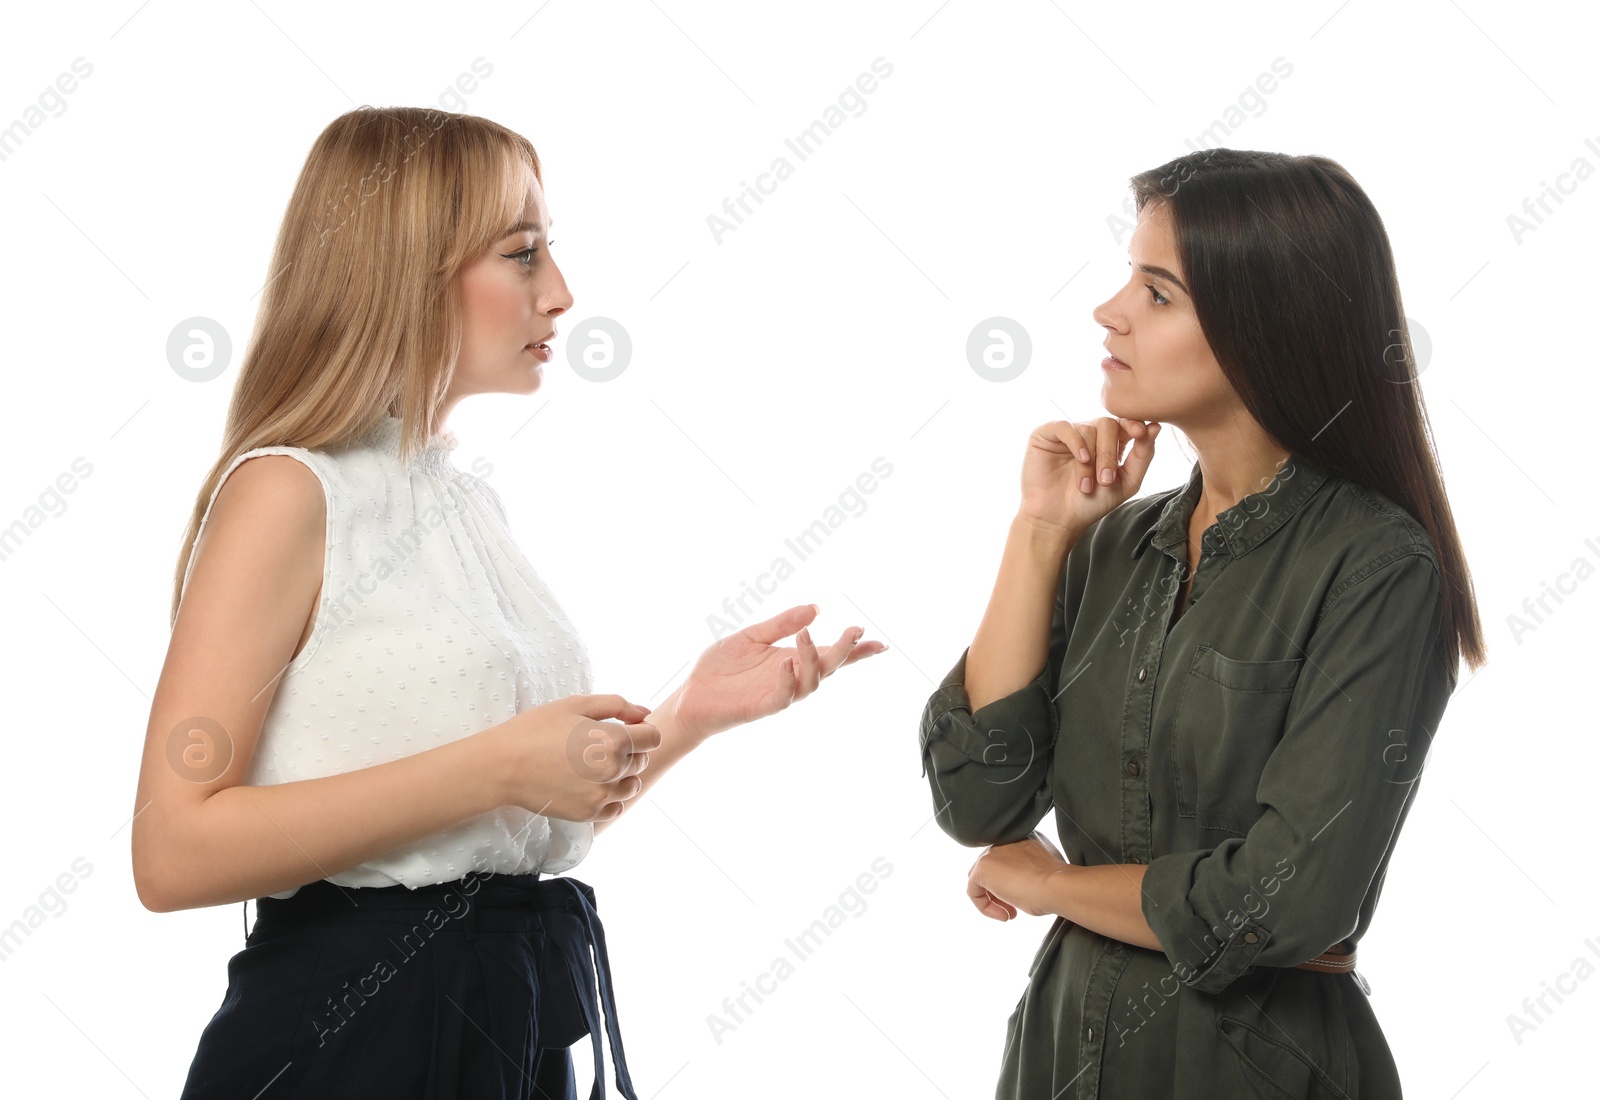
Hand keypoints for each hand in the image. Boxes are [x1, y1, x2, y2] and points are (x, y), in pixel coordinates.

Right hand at [495, 694, 661, 822]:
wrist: (503, 766)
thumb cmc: (536, 729)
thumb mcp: (576, 705)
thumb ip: (617, 706)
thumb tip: (645, 713)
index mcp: (613, 740)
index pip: (653, 738)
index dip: (641, 731)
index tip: (625, 729)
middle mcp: (612, 770)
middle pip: (642, 761)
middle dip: (630, 750)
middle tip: (598, 745)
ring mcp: (601, 796)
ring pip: (631, 786)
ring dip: (622, 775)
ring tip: (593, 765)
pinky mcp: (588, 814)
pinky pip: (615, 807)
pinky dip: (609, 797)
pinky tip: (589, 784)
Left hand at [673, 604, 886, 739]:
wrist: (691, 696)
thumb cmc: (720, 668)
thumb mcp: (752, 635)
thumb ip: (781, 624)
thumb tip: (815, 609)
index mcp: (790, 659)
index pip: (829, 656)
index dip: (856, 651)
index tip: (880, 644)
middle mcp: (790, 677)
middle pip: (828, 668)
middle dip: (844, 652)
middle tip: (853, 632)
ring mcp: (777, 693)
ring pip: (810, 683)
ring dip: (813, 659)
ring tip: (806, 637)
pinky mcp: (760, 707)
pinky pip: (782, 698)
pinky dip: (788, 680)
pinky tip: (785, 662)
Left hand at [967, 831, 1071, 920]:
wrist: (1057, 885)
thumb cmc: (1058, 884)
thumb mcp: (1045, 874)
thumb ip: (1031, 872)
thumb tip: (1026, 883)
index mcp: (1022, 839)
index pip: (1008, 863)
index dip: (1015, 885)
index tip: (1028, 898)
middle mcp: (1005, 841)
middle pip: (993, 871)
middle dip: (1001, 893)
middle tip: (1014, 910)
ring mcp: (992, 853)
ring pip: (982, 881)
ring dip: (994, 901)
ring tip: (1010, 914)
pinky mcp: (982, 868)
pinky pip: (974, 891)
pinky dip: (985, 907)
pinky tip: (1004, 915)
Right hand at [1018, 416, 1160, 535]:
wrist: (1058, 520)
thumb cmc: (1090, 504)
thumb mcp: (1126, 483)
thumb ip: (1143, 455)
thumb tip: (1156, 426)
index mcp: (1111, 443)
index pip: (1126, 422)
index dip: (1134, 423)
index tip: (1140, 433)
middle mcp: (1090, 434)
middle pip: (1109, 424)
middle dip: (1110, 453)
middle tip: (1106, 480)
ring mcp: (1069, 433)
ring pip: (1088, 429)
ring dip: (1091, 460)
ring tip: (1085, 485)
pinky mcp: (1046, 435)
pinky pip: (1065, 427)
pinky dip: (1076, 442)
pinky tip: (1081, 459)